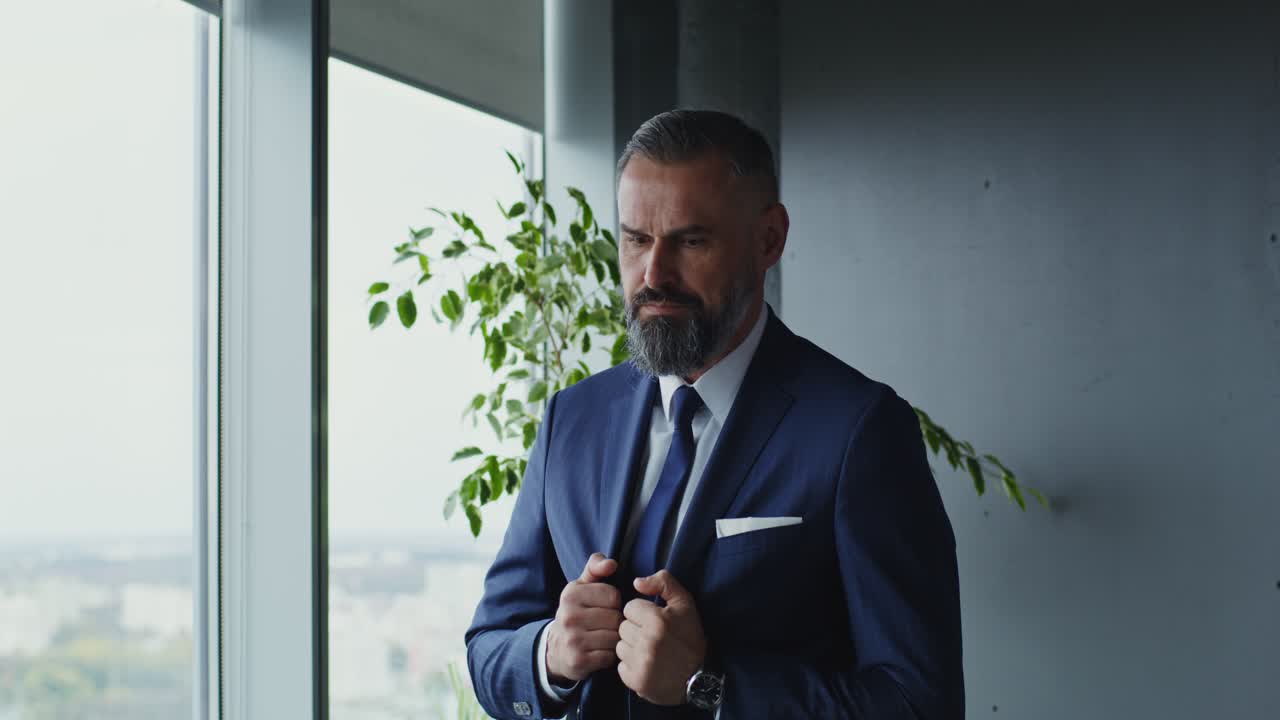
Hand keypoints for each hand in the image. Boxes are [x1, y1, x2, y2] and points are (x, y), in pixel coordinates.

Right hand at [546, 552, 623, 684]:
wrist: (557, 649)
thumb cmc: (577, 612)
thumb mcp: (582, 586)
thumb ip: (595, 567)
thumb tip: (611, 564)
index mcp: (571, 594)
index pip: (613, 595)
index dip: (614, 603)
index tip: (604, 607)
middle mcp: (568, 616)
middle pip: (616, 617)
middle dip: (616, 622)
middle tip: (605, 626)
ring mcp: (572, 639)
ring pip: (615, 637)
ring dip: (615, 640)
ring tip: (604, 638)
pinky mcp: (578, 660)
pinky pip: (609, 656)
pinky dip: (609, 655)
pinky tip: (600, 651)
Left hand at [616, 570, 706, 705]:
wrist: (700, 678)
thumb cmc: (690, 637)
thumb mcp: (685, 603)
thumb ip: (663, 582)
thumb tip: (636, 582)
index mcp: (658, 620)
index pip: (629, 608)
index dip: (642, 613)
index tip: (655, 621)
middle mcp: (647, 642)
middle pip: (623, 627)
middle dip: (636, 630)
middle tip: (653, 638)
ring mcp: (641, 663)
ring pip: (620, 646)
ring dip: (632, 648)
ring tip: (650, 652)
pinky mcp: (637, 681)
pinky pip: (620, 666)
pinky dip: (631, 666)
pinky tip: (647, 666)